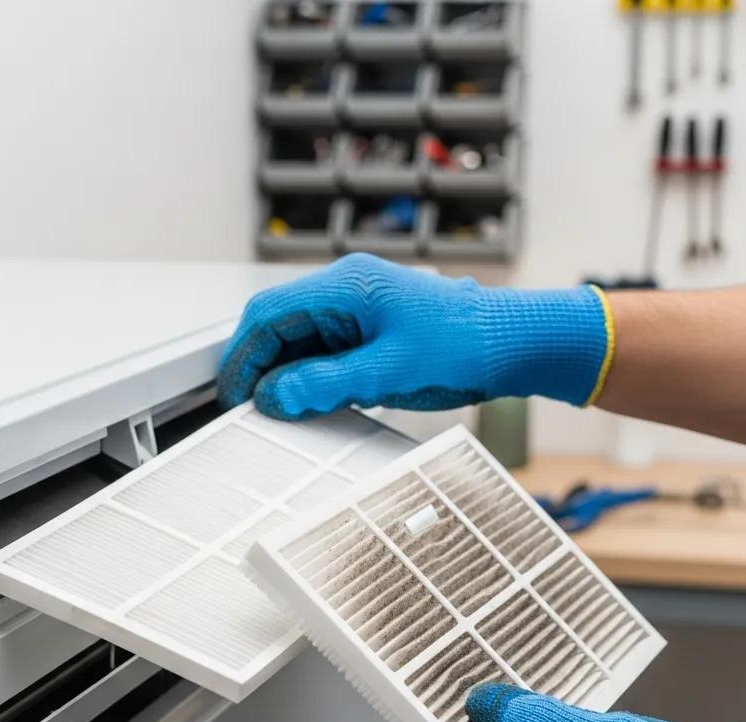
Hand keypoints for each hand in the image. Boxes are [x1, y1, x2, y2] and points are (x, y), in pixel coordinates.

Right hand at [217, 253, 612, 419]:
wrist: (514, 342)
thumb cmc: (464, 343)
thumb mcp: (387, 371)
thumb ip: (324, 384)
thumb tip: (273, 396)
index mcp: (346, 285)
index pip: (269, 314)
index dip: (242, 356)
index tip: (231, 394)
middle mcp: (348, 290)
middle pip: (281, 325)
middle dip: (261, 367)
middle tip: (251, 408)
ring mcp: (361, 308)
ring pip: (302, 340)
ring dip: (289, 375)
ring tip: (285, 412)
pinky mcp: (373, 329)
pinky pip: (328, 351)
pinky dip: (315, 377)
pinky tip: (317, 402)